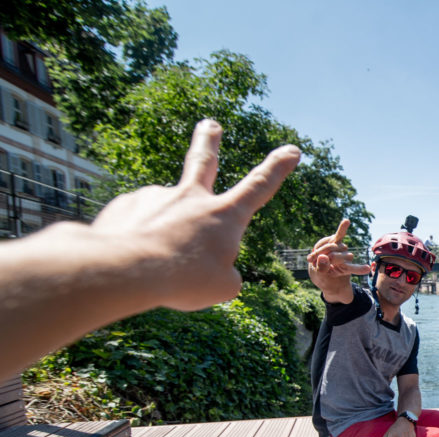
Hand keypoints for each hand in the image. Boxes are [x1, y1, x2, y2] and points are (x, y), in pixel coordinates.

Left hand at [89, 119, 300, 310]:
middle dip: (209, 140)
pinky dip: (136, 242)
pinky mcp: (124, 207)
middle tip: (210, 124)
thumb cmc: (182, 279)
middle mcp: (190, 198)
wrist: (125, 270)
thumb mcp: (220, 288)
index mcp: (223, 215)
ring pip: (164, 217)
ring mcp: (155, 197)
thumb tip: (207, 262)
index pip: (259, 186)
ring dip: (162, 234)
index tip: (292, 150)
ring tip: (154, 261)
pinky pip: (135, 227)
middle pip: (204, 160)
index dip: (277, 168)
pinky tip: (131, 259)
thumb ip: (224, 272)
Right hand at [306, 219, 372, 294]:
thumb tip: (322, 257)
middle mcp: (346, 257)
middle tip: (313, 263)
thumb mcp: (320, 274)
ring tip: (312, 258)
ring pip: (330, 247)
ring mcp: (342, 248)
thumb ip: (322, 267)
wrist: (319, 263)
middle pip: (334, 256)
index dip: (359, 269)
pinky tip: (346, 221)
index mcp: (345, 268)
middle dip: (321, 258)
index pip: (353, 268)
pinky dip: (342, 227)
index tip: (367, 268)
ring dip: (319, 251)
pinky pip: (340, 233)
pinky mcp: (336, 240)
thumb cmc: (322, 271)